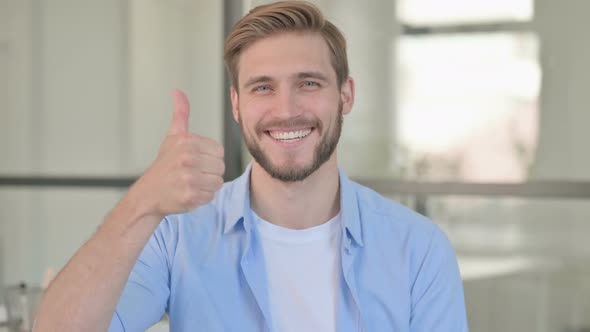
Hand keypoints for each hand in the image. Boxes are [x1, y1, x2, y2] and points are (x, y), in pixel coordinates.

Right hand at [131, 90, 224, 218]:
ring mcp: (188, 178)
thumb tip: (178, 91)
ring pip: (217, 182)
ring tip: (190, 183)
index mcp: (187, 142)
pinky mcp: (189, 196)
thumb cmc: (164, 165)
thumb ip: (180, 115)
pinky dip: (202, 197)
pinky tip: (188, 193)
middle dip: (209, 172)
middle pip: (220, 167)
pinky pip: (210, 196)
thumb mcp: (172, 137)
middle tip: (192, 173)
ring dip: (206, 186)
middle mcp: (187, 158)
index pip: (219, 151)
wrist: (148, 194)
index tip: (194, 161)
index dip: (209, 158)